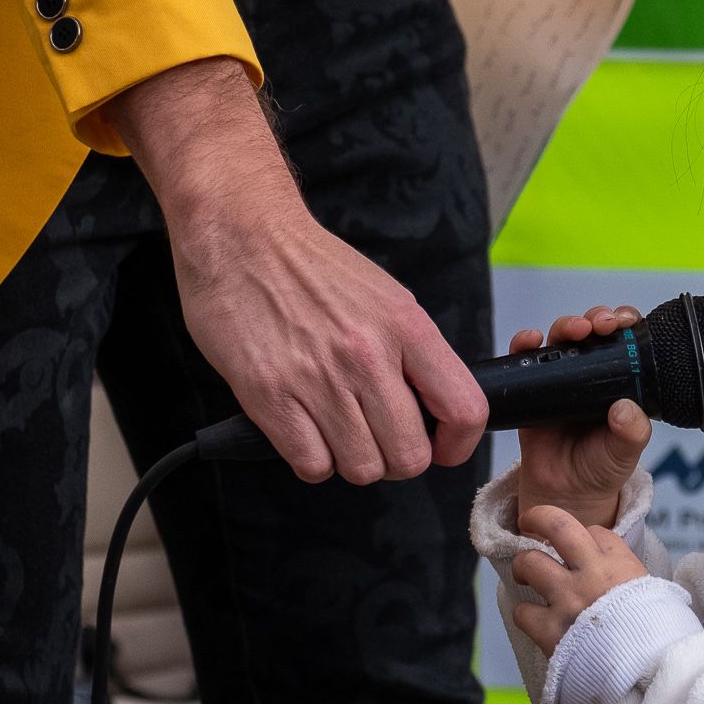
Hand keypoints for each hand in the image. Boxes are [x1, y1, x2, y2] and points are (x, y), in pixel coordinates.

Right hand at [109, 58, 487, 483]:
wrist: (239, 234)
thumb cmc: (311, 267)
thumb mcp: (385, 297)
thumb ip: (414, 353)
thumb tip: (434, 410)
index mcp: (406, 327)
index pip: (464, 410)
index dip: (457, 445)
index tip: (441, 447)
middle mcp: (368, 356)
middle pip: (410, 457)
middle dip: (395, 459)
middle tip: (375, 438)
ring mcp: (318, 379)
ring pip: (362, 468)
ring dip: (350, 459)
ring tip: (334, 429)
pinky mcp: (270, 397)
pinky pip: (311, 465)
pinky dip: (310, 459)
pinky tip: (303, 430)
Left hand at [511, 505, 648, 653]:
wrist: (652, 672)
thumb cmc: (661, 637)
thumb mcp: (660, 595)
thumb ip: (634, 581)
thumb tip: (625, 580)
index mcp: (621, 564)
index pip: (596, 532)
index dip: (586, 538)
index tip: (582, 550)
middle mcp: (591, 574)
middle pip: (556, 526)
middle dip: (538, 517)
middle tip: (529, 521)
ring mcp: (569, 600)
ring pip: (530, 563)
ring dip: (523, 567)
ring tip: (524, 575)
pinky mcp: (552, 630)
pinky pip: (523, 612)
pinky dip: (526, 615)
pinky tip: (534, 619)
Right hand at [514, 306, 652, 527]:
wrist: (564, 494)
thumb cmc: (599, 469)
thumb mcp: (625, 452)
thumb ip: (631, 432)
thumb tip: (623, 408)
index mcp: (620, 381)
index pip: (625, 340)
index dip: (624, 323)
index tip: (624, 322)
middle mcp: (591, 374)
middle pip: (592, 331)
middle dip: (595, 318)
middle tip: (599, 325)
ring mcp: (560, 379)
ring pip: (561, 338)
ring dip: (566, 325)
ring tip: (573, 331)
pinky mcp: (532, 389)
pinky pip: (525, 359)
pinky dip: (524, 343)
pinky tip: (530, 340)